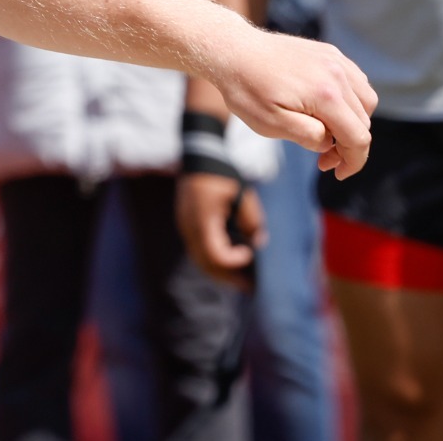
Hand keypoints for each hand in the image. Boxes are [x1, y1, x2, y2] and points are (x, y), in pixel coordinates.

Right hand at [177, 172, 262, 289]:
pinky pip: (197, 249)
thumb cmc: (222, 174)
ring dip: (219, 271)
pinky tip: (227, 260)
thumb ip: (251, 220)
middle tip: (249, 288)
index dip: (233, 261)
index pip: (215, 254)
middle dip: (227, 277)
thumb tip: (258, 242)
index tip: (250, 253)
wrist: (199, 155)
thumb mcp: (243, 195)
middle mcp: (189, 227)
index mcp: (203, 221)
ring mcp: (184, 226)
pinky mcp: (186, 223)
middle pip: (205, 263)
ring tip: (239, 280)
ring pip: (199, 258)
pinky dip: (212, 259)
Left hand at [203, 29, 376, 177]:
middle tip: (322, 157)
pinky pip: (355, 80)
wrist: (232, 50)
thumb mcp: (269, 123)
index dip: (353, 162)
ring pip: (365, 100)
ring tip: (327, 132)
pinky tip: (328, 108)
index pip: (358, 137)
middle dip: (348, 146)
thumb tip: (329, 142)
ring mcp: (336, 60)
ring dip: (354, 122)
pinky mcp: (329, 53)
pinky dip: (351, 99)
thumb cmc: (246, 89)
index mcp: (326, 95)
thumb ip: (307, 136)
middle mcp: (338, 75)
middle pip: (363, 121)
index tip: (337, 174)